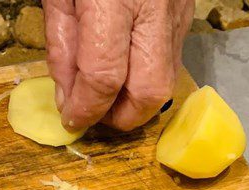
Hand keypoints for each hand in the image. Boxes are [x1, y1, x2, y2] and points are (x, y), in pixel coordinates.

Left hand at [45, 0, 193, 131]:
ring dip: (137, 100)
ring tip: (109, 96)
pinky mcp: (186, 11)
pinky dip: (147, 74)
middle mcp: (153, 9)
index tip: (71, 119)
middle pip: (149, 91)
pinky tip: (127, 67)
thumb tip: (69, 95)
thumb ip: (62, 43)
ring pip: (167, 80)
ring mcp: (176, 11)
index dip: (86, 108)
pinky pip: (171, 58)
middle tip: (96, 116)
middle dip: (121, 117)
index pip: (104, 77)